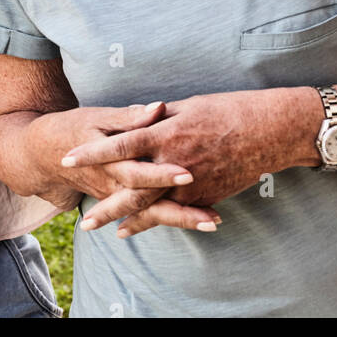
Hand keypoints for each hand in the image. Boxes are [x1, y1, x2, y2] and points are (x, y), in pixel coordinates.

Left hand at [61, 89, 308, 236]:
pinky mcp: (207, 196)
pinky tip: (145, 229)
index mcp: (165, 134)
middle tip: (84, 222)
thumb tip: (139, 119)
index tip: (68, 157)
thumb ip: (159, 117)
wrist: (268, 131)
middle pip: (133, 188)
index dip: (93, 152)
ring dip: (131, 219)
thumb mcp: (188, 106)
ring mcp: (192, 183)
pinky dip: (160, 221)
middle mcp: (174, 162)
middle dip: (107, 205)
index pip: (120, 144)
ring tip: (110, 231)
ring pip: (155, 207)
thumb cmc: (227, 110)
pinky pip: (179, 212)